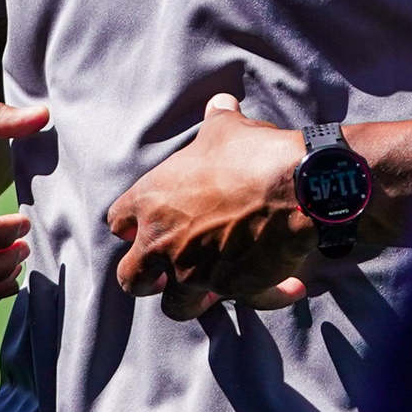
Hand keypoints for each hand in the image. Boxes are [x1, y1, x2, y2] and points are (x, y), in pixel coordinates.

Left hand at [110, 95, 316, 318]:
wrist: (294, 185)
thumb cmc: (251, 153)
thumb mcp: (226, 129)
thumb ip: (216, 120)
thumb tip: (220, 103)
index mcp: (151, 203)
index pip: (117, 223)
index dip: (132, 226)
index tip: (148, 225)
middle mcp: (164, 244)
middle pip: (131, 280)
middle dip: (147, 279)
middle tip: (167, 271)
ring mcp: (195, 272)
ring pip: (175, 308)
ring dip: (192, 300)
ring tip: (214, 287)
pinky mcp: (232, 289)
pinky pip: (245, 302)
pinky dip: (267, 296)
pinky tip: (289, 287)